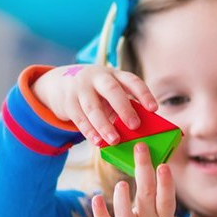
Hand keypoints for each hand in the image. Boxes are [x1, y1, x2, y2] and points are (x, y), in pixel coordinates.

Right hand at [32, 64, 157, 145]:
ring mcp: (81, 88)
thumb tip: (139, 130)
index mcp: (115, 75)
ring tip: (114, 140)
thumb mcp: (111, 93)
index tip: (154, 109)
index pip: (132, 81)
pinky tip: (97, 141)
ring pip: (92, 107)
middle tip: (135, 126)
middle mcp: (98, 78)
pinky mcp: (68, 101)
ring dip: (104, 125)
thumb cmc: (98, 93)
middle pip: (111, 90)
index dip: (144, 94)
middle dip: (124, 108)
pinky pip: (79, 117)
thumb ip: (124, 106)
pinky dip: (89, 131)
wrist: (63, 83)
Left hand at [92, 143, 196, 216]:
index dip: (166, 182)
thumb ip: (158, 203)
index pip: (167, 198)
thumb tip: (152, 173)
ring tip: (123, 183)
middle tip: (141, 148)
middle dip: (145, 170)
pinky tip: (96, 199)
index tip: (164, 164)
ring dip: (124, 198)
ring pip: (126, 214)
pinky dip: (101, 213)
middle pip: (148, 195)